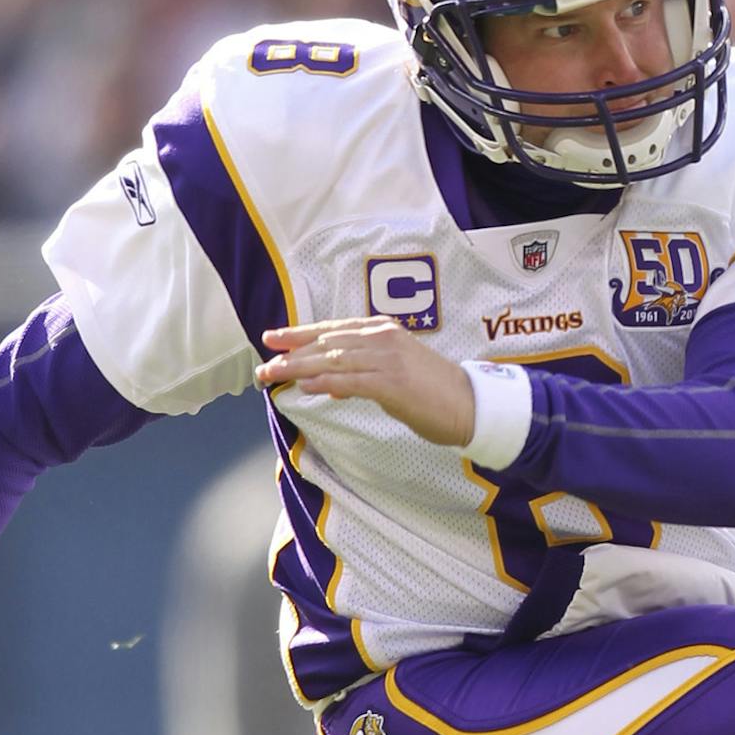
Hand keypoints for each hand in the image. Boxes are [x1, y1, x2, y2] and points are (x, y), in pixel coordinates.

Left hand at [255, 317, 475, 445]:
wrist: (471, 405)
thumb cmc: (434, 393)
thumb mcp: (393, 378)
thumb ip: (362, 376)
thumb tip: (332, 384)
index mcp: (383, 331)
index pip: (333, 329)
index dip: (299, 334)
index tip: (273, 339)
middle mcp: (382, 338)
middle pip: (327, 343)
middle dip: (291, 354)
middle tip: (264, 365)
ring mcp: (387, 359)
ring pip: (333, 359)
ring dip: (298, 368)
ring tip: (273, 375)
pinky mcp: (392, 382)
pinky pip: (351, 380)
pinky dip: (325, 382)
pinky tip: (305, 386)